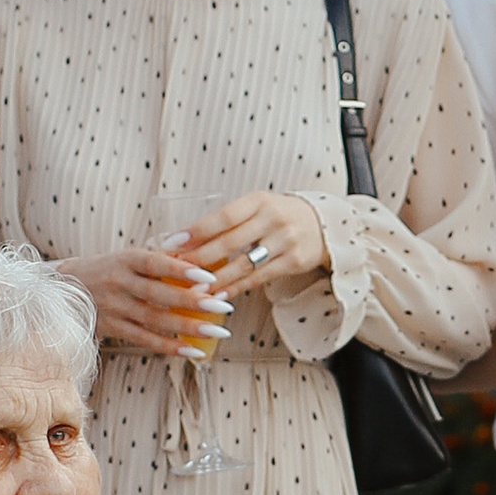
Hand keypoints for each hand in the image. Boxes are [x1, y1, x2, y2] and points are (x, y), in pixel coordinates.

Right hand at [71, 247, 232, 359]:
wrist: (62, 289)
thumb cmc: (107, 270)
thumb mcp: (126, 258)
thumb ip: (158, 261)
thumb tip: (199, 264)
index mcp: (125, 259)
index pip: (155, 262)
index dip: (181, 269)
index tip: (208, 276)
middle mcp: (118, 282)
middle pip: (158, 294)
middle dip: (193, 302)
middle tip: (223, 306)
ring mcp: (113, 307)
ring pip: (154, 320)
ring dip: (188, 327)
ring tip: (217, 332)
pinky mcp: (110, 328)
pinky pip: (144, 339)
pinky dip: (170, 346)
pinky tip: (193, 350)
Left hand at [169, 193, 329, 303]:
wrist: (322, 224)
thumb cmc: (277, 215)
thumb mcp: (256, 206)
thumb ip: (229, 219)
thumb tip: (186, 239)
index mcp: (258, 200)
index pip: (223, 216)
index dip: (197, 231)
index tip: (173, 243)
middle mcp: (273, 218)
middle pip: (230, 242)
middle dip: (200, 258)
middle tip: (177, 269)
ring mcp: (285, 241)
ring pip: (243, 264)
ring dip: (216, 279)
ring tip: (194, 288)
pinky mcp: (293, 262)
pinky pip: (258, 278)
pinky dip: (236, 288)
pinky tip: (219, 295)